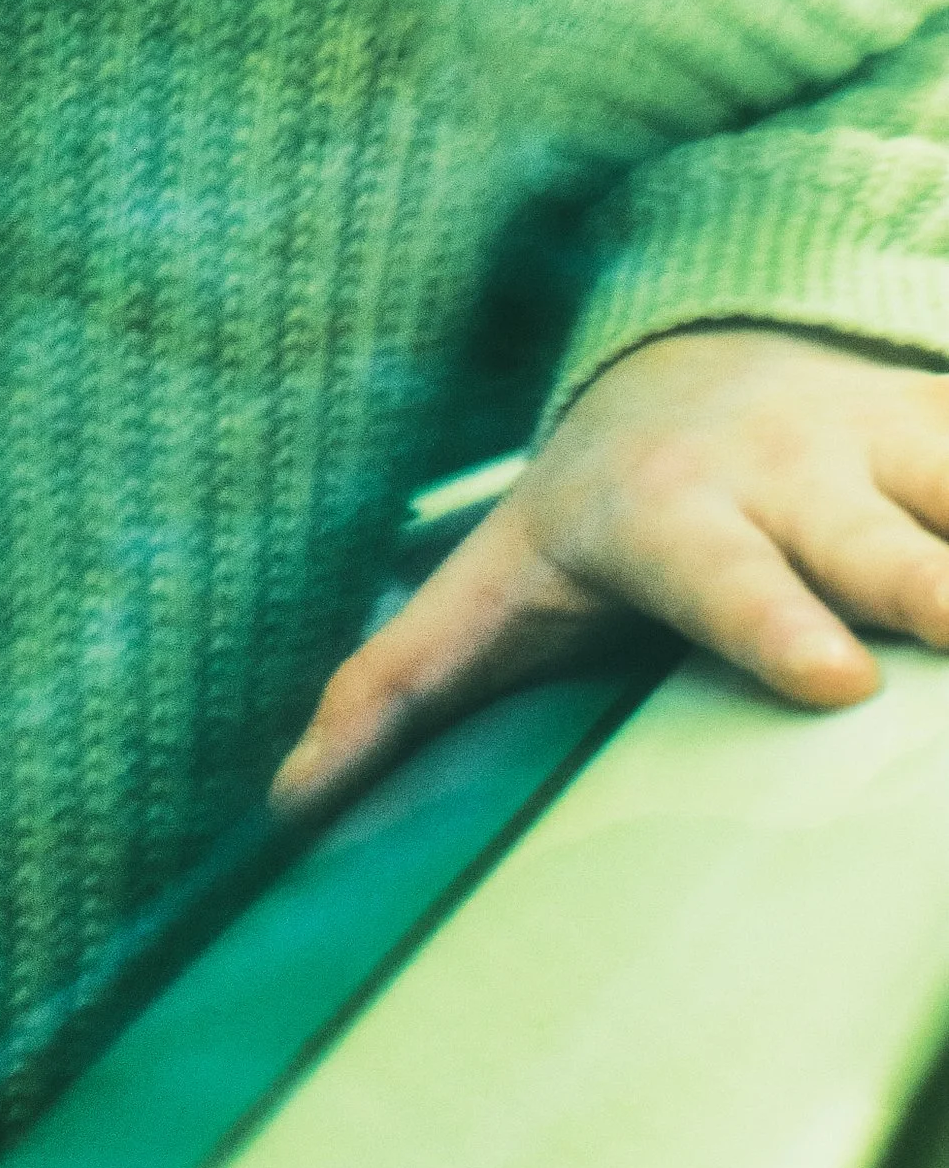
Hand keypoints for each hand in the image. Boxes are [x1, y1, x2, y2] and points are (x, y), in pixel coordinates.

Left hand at [271, 325, 948, 814]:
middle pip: (890, 548)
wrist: (679, 364)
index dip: (776, 620)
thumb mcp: (489, 588)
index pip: (729, 576)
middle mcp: (794, 475)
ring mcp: (890, 449)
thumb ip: (397, 691)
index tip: (834, 675)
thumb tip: (284, 803)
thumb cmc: (586, 513)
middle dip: (944, 592)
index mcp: (675, 521)